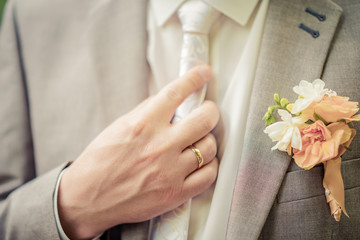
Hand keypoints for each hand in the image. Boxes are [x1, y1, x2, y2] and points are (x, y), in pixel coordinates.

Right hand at [57, 65, 219, 238]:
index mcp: (142, 125)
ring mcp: (169, 171)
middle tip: (207, 112)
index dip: (194, 78)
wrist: (88, 199)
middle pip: (205, 119)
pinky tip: (200, 162)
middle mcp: (159, 146)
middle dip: (211, 111)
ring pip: (210, 147)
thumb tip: (171, 101)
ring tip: (199, 141)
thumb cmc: (99, 163)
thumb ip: (146, 112)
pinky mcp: (175, 193)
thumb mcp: (119, 127)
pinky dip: (209, 166)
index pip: (176, 93)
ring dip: (208, 140)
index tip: (203, 73)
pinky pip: (209, 175)